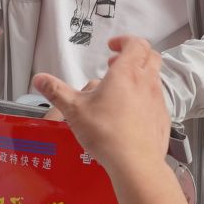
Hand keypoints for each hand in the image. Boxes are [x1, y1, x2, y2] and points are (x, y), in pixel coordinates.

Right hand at [33, 37, 171, 179]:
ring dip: (140, 76)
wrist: (135, 162)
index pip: (135, 44)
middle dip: (134, 54)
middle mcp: (146, 82)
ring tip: (121, 88)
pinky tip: (131, 112)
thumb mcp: (74, 109)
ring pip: (155, 77)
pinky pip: (157, 100)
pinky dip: (146, 97)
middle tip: (116, 63)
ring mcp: (157, 100)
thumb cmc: (106, 133)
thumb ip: (56, 91)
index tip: (111, 46)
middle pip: (150, 55)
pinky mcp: (163, 118)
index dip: (124, 41)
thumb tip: (40, 79)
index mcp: (126, 73)